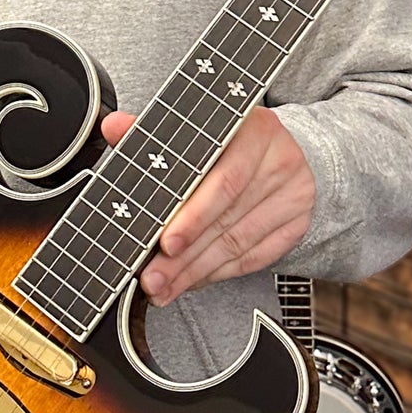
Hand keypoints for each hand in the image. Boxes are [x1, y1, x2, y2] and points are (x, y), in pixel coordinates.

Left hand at [101, 107, 314, 303]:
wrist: (283, 151)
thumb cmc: (231, 143)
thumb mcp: (198, 131)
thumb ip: (155, 133)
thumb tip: (114, 127)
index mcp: (255, 130)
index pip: (223, 180)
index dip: (191, 215)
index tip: (164, 242)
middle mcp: (280, 160)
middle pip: (226, 218)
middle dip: (184, 255)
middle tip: (153, 276)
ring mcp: (294, 194)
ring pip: (238, 243)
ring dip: (196, 270)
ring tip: (165, 285)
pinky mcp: (297, 223)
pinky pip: (255, 257)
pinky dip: (219, 273)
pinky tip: (194, 279)